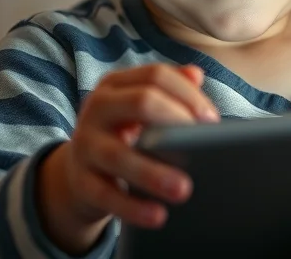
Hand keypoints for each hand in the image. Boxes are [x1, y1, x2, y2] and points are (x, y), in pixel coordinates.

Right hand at [38, 64, 218, 254]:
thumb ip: (171, 89)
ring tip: (184, 189)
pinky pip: (106, 195)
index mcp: (116, 84)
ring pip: (119, 155)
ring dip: (154, 173)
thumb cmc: (123, 132)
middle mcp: (97, 108)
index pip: (155, 76)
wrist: (78, 171)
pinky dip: (133, 208)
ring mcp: (85, 144)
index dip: (187, 94)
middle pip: (140, 102)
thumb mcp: (141, 107)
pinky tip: (158, 216)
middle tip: (206, 145)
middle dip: (176, 121)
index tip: (212, 120)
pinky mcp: (81, 181)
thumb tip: (196, 74)